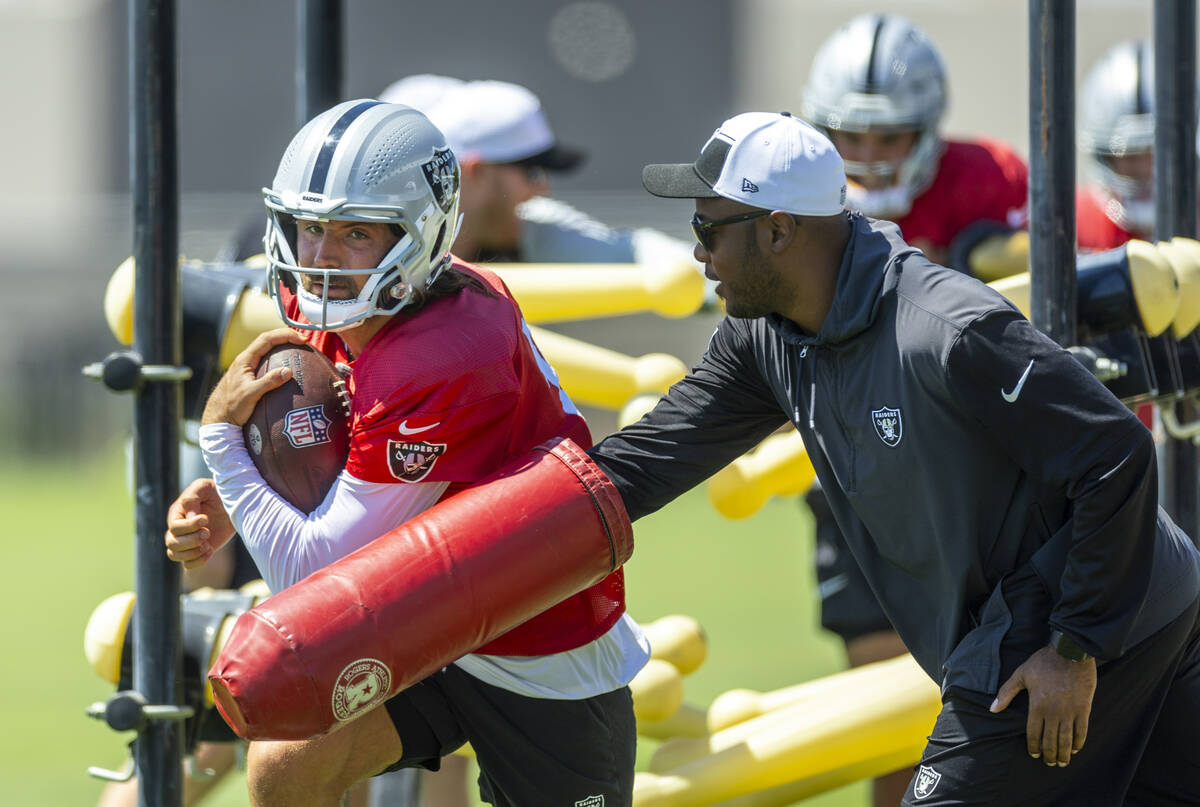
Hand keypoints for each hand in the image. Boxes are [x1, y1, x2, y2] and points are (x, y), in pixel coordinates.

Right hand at [165, 478, 235, 568]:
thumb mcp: (204, 487)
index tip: (206, 519)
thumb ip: (192, 497)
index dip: (188, 526)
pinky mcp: (197, 550)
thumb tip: (187, 517)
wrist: (234, 504)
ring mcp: (187, 541)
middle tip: (207, 532)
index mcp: (177, 513)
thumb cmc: (216, 492)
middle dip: (191, 541)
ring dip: (192, 553)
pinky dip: (197, 561)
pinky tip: (210, 550)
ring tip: (208, 544)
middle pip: (171, 543)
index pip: (174, 527)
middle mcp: (179, 529)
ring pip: (174, 555)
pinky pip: (187, 565)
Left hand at [201, 328, 306, 425]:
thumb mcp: (251, 395)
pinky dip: (278, 359)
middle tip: (303, 341)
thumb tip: (289, 371)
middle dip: (286, 337)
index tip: (301, 339)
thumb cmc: (231, 407)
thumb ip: (269, 382)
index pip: (266, 339)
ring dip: (282, 346)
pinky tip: (287, 369)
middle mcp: (245, 360)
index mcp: (245, 360)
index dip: (285, 335)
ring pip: (266, 350)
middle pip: (267, 341)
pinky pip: (266, 361)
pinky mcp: (249, 376)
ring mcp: (247, 368)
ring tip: (298, 349)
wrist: (218, 418)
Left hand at [990, 645, 1096, 765]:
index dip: (1033, 747)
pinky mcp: (1084, 709)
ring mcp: (1070, 712)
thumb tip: (992, 709)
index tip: (1034, 754)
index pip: (1033, 734)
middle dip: (1050, 754)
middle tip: (1050, 763)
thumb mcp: (1021, 675)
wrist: (1070, 652)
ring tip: (1063, 762)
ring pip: (1067, 739)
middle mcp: (1053, 712)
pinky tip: (1077, 749)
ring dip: (1065, 753)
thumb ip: (1006, 693)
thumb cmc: (1043, 662)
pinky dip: (1079, 742)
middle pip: (1051, 740)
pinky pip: (1082, 731)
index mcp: (1037, 706)